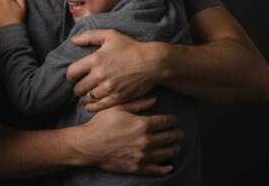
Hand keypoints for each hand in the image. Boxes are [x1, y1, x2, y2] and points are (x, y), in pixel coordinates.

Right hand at [64, 97, 182, 174]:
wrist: (89, 144)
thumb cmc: (101, 124)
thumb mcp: (117, 108)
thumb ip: (137, 103)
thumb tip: (155, 99)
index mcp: (142, 124)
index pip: (165, 122)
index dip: (172, 120)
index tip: (175, 120)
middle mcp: (145, 140)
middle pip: (168, 137)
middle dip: (176, 134)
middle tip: (179, 133)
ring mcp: (142, 155)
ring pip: (165, 152)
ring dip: (173, 149)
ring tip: (176, 146)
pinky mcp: (136, 166)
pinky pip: (155, 169)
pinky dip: (164, 168)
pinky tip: (169, 166)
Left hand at [66, 29, 164, 111]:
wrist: (152, 62)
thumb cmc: (131, 47)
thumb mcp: (110, 35)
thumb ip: (89, 36)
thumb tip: (73, 40)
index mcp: (95, 59)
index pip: (72, 72)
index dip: (71, 75)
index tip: (74, 76)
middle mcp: (100, 75)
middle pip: (78, 88)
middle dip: (77, 88)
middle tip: (79, 88)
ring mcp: (109, 87)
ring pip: (87, 98)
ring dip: (84, 98)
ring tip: (85, 96)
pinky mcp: (118, 97)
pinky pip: (99, 106)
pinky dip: (92, 107)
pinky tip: (90, 105)